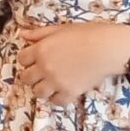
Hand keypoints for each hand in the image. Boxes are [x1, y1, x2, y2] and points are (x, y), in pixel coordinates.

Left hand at [12, 21, 129, 103]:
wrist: (108, 48)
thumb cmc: (86, 33)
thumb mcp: (60, 29)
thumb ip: (40, 33)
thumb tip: (23, 34)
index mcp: (41, 50)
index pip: (21, 59)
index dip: (27, 59)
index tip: (34, 59)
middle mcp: (45, 68)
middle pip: (26, 78)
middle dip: (31, 75)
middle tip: (40, 72)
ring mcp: (56, 82)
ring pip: (37, 92)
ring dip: (41, 88)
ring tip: (50, 83)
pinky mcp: (70, 92)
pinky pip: (56, 102)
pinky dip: (56, 98)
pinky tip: (61, 91)